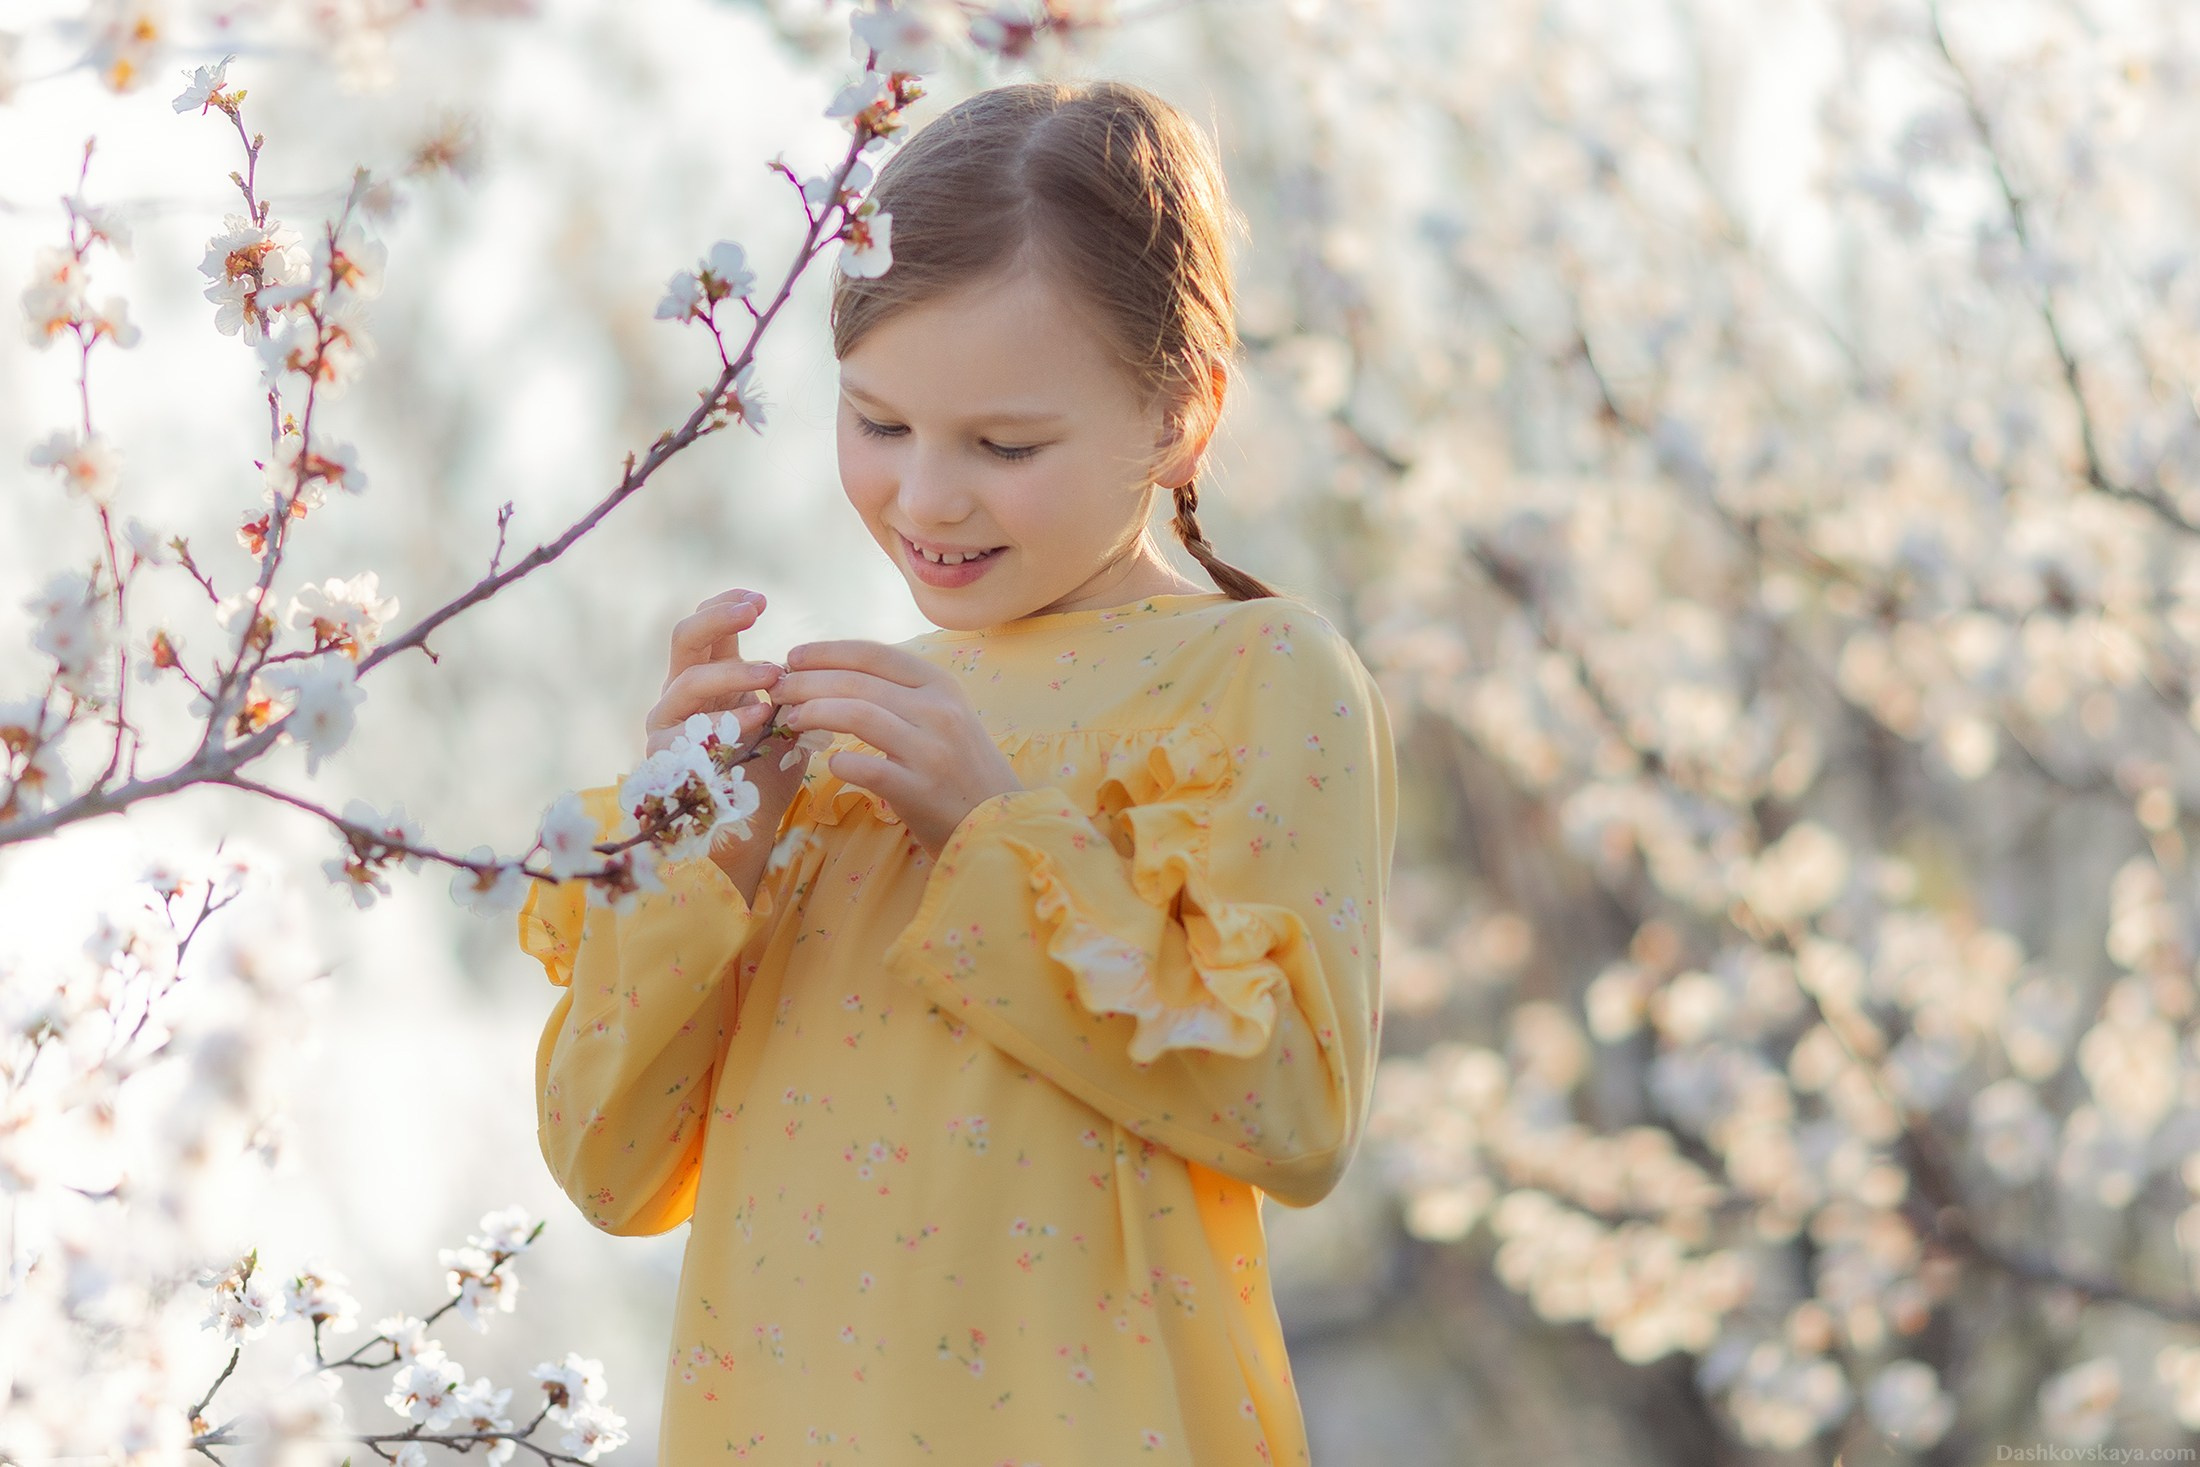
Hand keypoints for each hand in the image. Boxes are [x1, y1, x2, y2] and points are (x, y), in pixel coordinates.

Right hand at [644, 589, 808, 880]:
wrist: (743, 833)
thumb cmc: (763, 773)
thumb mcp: (780, 724)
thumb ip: (785, 691)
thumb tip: (811, 661)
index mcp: (708, 678)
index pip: (709, 627)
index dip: (728, 605)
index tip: (762, 598)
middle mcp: (679, 694)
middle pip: (685, 638)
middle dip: (719, 618)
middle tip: (755, 609)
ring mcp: (666, 724)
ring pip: (688, 682)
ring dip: (733, 674)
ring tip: (773, 675)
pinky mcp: (662, 758)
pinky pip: (687, 731)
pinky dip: (724, 720)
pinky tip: (757, 717)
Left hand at [769, 639, 1023, 856]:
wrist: (997, 822)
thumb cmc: (959, 767)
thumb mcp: (941, 715)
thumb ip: (898, 693)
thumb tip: (832, 674)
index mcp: (940, 683)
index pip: (872, 654)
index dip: (826, 651)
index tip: (792, 657)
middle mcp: (938, 709)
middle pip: (856, 682)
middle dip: (806, 681)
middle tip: (776, 690)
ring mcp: (930, 749)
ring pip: (856, 715)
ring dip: (813, 713)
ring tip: (790, 721)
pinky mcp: (920, 789)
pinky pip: (865, 767)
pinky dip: (839, 763)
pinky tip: (829, 764)